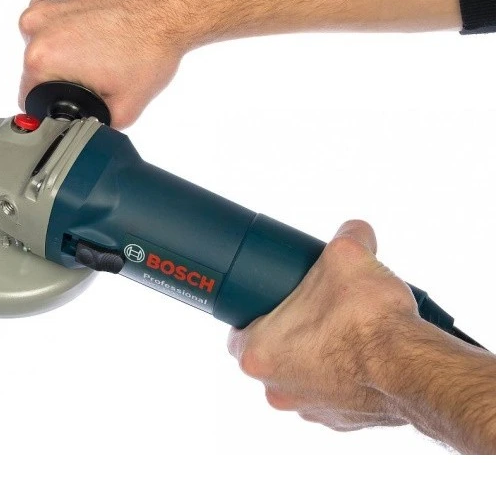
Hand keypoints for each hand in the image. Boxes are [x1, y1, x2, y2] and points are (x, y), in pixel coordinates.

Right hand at [18, 0, 188, 127]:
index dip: (51, 102)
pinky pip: (59, 11)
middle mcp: (36, 23)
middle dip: (64, 72)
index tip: (72, 97)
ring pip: (47, 36)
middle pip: (39, 64)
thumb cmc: (150, 48)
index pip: (29, 94)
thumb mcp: (125, 108)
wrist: (169, 5)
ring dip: (69, 44)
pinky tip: (103, 24)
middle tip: (99, 69)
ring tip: (104, 44)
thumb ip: (98, 125)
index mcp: (42, 56)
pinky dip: (75, 20)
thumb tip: (89, 128)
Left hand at [228, 219, 420, 430]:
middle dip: (289, 331)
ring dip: (315, 355)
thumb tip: (354, 230)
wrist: (414, 369)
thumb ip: (345, 235)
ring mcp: (309, 409)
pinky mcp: (341, 422)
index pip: (239, 331)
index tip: (274, 299)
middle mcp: (277, 389)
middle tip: (312, 308)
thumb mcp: (347, 255)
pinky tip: (359, 355)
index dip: (256, 311)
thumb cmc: (367, 320)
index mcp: (259, 353)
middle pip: (271, 353)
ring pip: (301, 375)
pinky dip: (341, 376)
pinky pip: (331, 394)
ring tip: (339, 329)